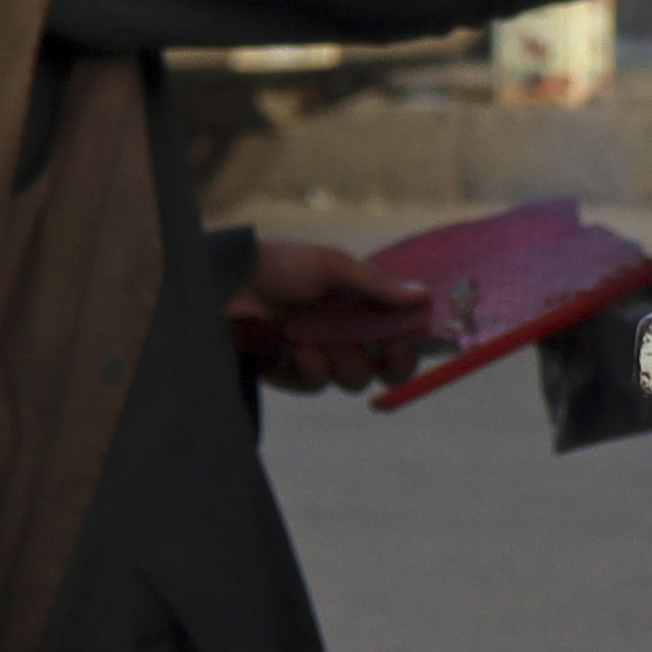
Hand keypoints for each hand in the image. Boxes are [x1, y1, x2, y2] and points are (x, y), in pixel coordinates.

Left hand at [230, 239, 435, 393]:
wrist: (227, 282)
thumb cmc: (284, 266)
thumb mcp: (333, 267)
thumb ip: (377, 285)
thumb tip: (424, 295)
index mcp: (368, 305)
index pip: (405, 335)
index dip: (411, 346)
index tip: (403, 344)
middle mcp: (352, 332)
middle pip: (385, 368)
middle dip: (382, 365)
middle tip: (369, 352)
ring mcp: (324, 353)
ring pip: (351, 379)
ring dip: (335, 364)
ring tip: (307, 343)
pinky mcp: (294, 370)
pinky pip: (311, 384)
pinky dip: (300, 371)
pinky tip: (282, 352)